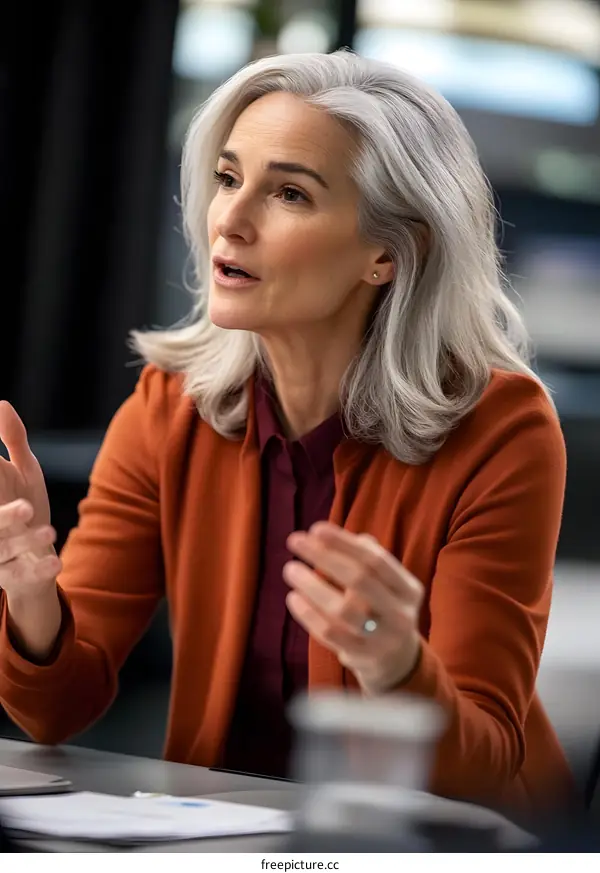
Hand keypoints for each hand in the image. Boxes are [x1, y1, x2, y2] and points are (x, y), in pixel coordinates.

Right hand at [0, 401, 59, 601]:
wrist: (33, 558)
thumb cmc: (22, 504)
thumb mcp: (23, 470)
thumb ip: (13, 440)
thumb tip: (2, 404)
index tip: (5, 471)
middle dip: (5, 516)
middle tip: (26, 508)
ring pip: (5, 550)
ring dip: (26, 540)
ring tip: (49, 532)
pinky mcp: (14, 577)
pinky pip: (25, 576)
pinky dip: (40, 570)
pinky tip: (57, 563)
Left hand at [283, 522, 422, 695]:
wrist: (396, 661)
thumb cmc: (382, 608)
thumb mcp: (385, 584)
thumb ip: (364, 558)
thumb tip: (328, 535)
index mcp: (408, 590)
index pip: (375, 560)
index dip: (344, 543)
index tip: (315, 529)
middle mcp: (399, 614)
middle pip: (359, 580)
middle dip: (324, 557)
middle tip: (295, 541)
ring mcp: (381, 639)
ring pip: (342, 609)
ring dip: (312, 585)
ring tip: (291, 569)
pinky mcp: (360, 656)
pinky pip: (329, 633)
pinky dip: (308, 613)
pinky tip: (293, 597)